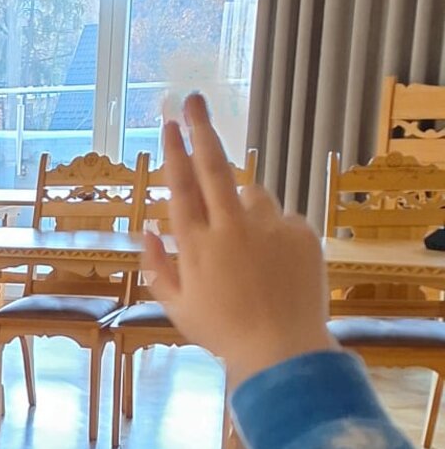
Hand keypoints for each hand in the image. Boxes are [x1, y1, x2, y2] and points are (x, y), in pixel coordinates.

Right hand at [142, 96, 333, 387]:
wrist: (283, 349)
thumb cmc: (223, 332)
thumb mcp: (177, 306)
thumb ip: (158, 266)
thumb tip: (147, 231)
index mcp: (196, 245)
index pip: (181, 186)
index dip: (173, 151)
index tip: (168, 123)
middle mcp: (230, 228)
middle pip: (213, 166)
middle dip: (200, 128)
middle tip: (192, 99)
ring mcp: (269, 227)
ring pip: (251, 196)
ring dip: (243, 208)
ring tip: (247, 252)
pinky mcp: (301, 233)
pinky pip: (282, 221)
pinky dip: (273, 235)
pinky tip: (273, 267)